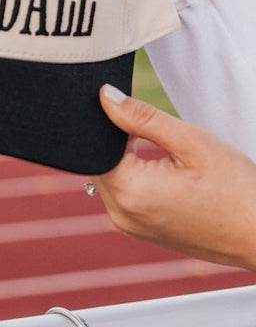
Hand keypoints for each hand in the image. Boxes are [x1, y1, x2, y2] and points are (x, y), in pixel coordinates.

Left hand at [94, 85, 255, 270]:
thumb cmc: (235, 189)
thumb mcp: (191, 142)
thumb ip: (143, 117)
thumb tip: (106, 96)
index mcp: (131, 192)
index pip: (90, 145)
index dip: (102, 119)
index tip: (123, 101)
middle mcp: (122, 214)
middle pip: (96, 161)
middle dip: (111, 136)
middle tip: (142, 118)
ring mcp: (130, 226)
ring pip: (108, 176)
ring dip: (121, 154)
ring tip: (154, 140)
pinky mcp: (140, 229)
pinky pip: (121, 193)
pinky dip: (130, 172)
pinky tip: (155, 161)